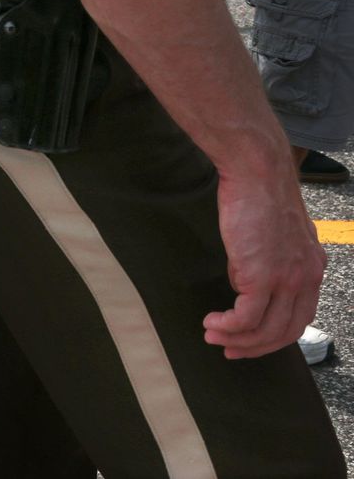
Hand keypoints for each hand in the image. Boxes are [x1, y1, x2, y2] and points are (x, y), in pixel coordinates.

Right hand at [202, 169, 326, 358]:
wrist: (258, 173)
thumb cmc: (260, 194)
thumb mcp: (272, 233)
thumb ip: (266, 260)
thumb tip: (243, 281)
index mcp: (312, 267)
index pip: (299, 316)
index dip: (273, 335)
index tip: (248, 339)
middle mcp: (307, 277)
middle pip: (286, 331)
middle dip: (255, 347)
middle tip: (229, 349)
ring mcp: (287, 278)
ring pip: (266, 330)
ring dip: (236, 339)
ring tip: (212, 334)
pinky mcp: (263, 276)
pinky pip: (247, 317)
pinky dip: (228, 326)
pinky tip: (211, 321)